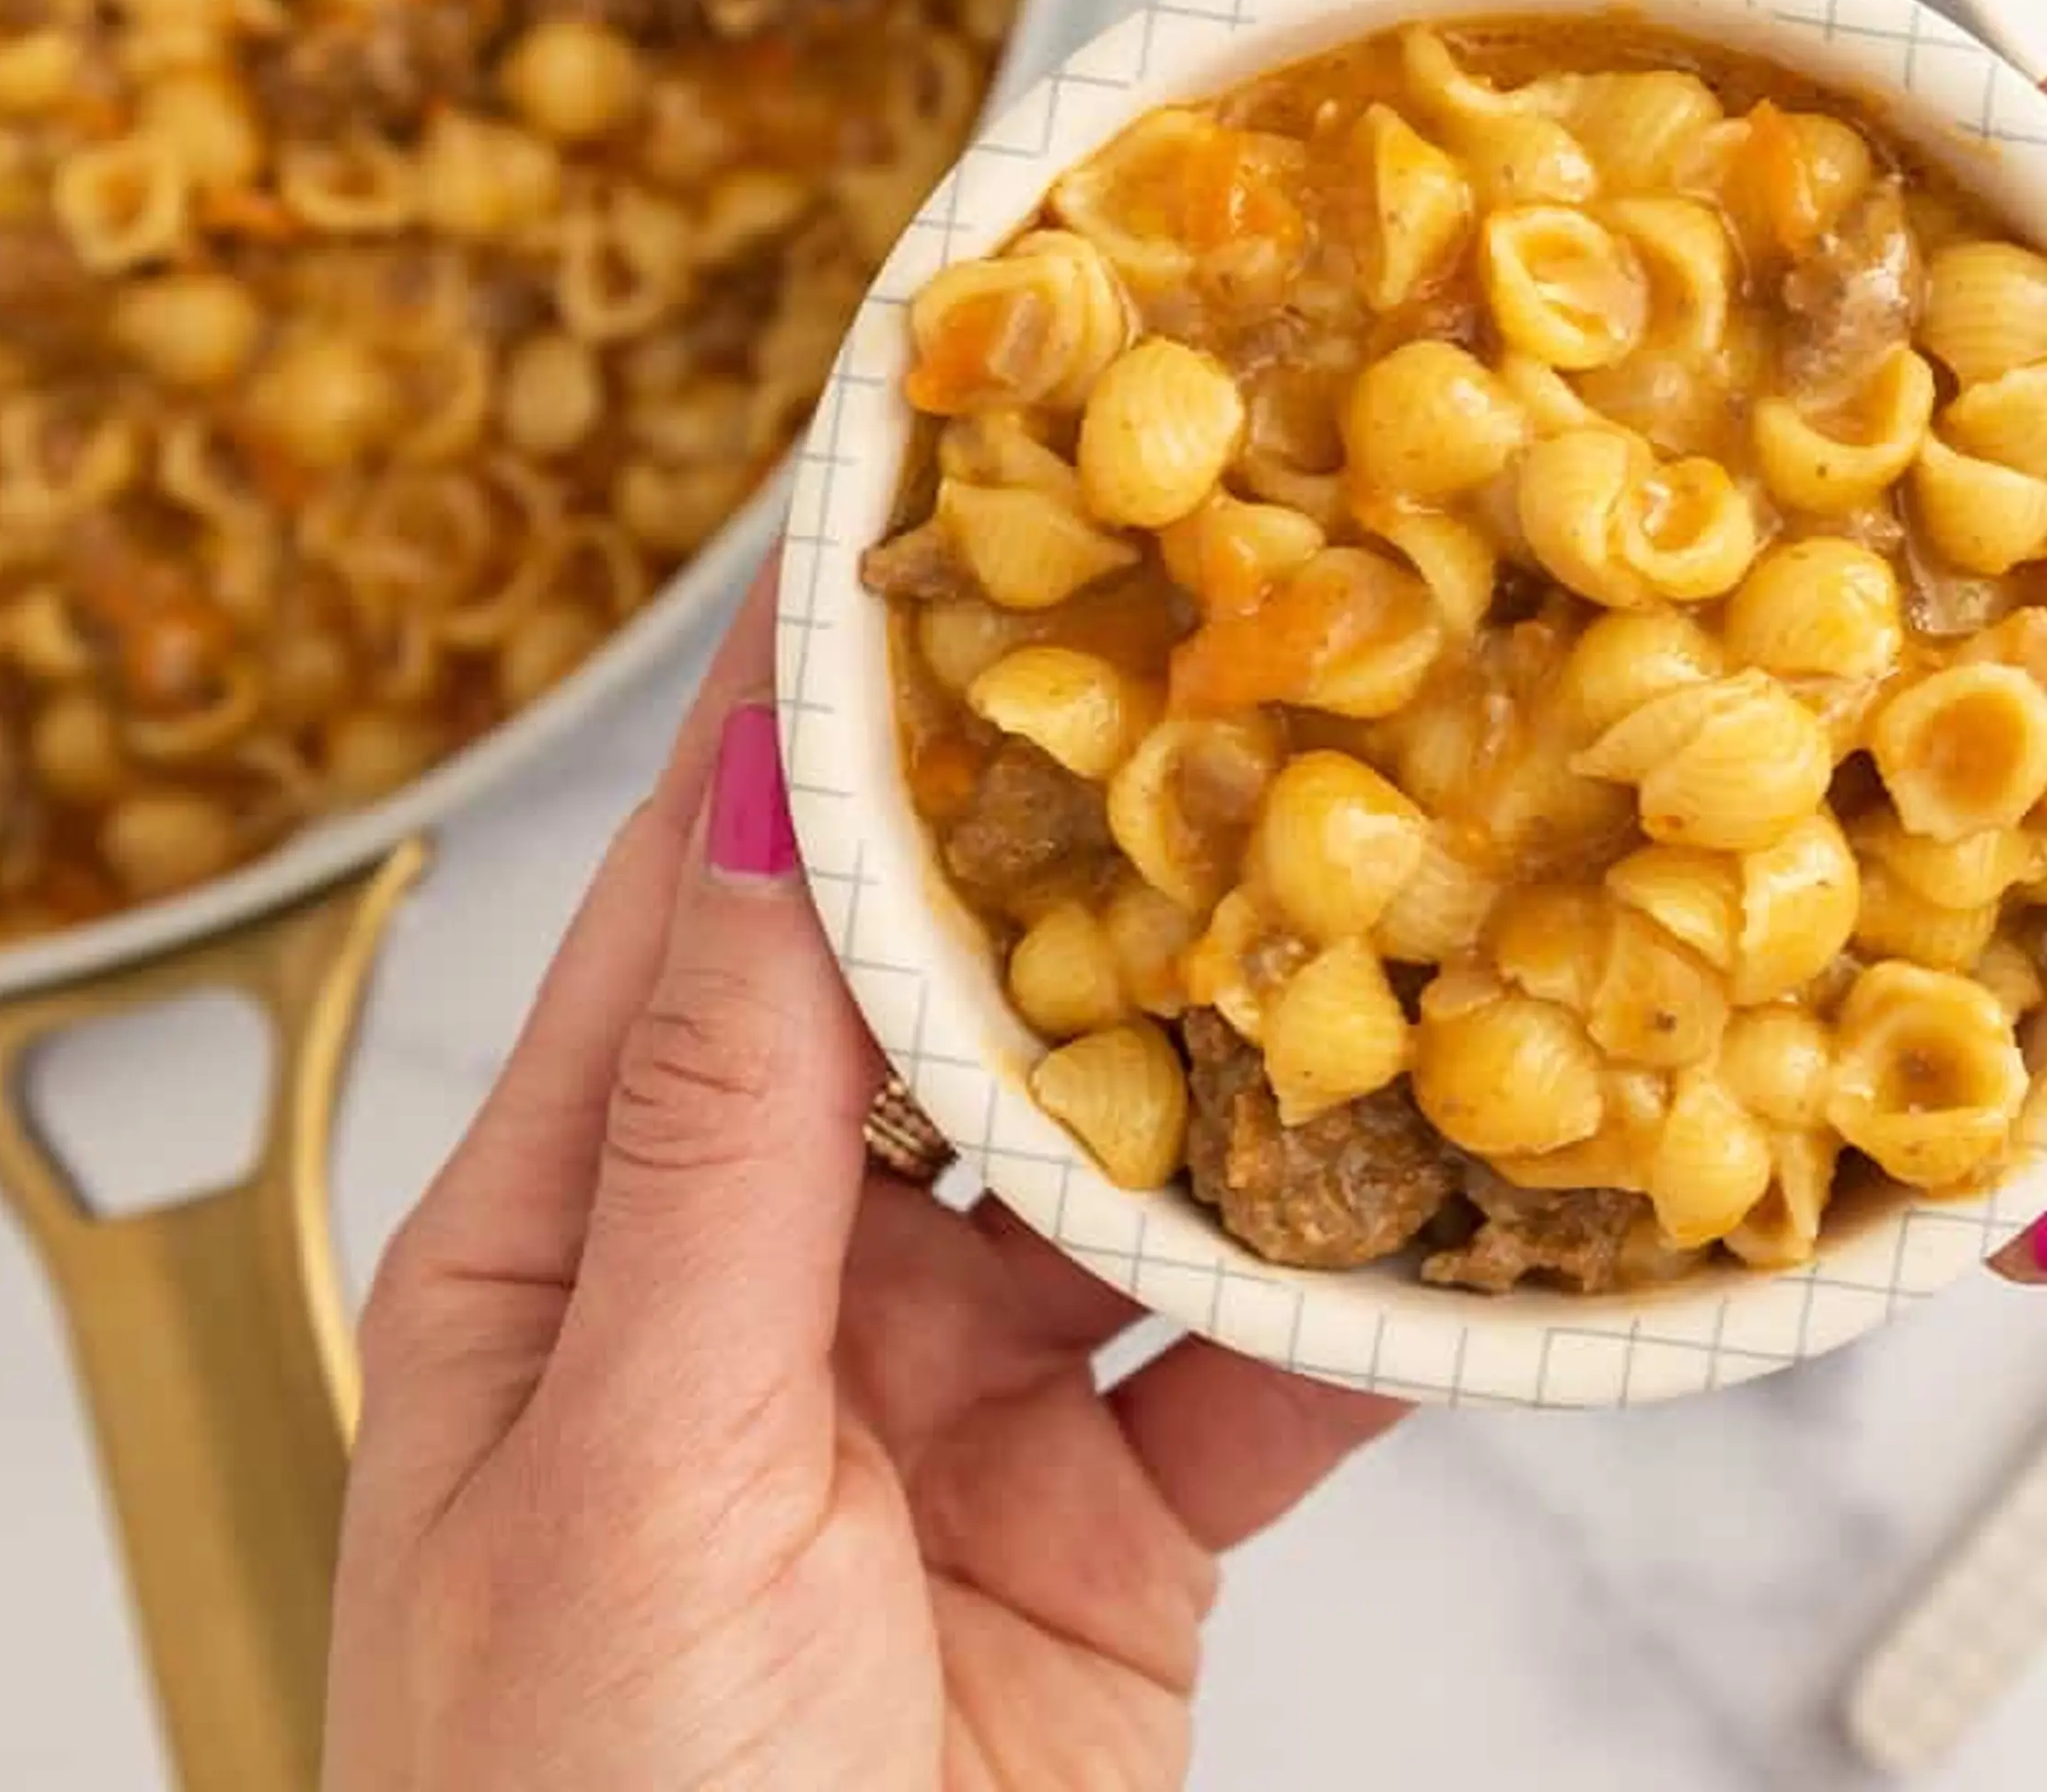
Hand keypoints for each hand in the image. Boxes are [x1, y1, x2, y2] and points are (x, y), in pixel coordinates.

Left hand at [327, 565, 1399, 1791]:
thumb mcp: (629, 1459)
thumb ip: (724, 1137)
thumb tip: (764, 814)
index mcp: (574, 1247)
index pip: (706, 911)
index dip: (816, 714)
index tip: (940, 514)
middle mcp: (765, 1295)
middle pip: (945, 1012)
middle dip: (1085, 851)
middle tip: (1240, 659)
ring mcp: (951, 1410)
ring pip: (1130, 1171)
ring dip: (1253, 1058)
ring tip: (1389, 879)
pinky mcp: (1111, 1533)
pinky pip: (1261, 1371)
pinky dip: (1371, 1299)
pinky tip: (1473, 1198)